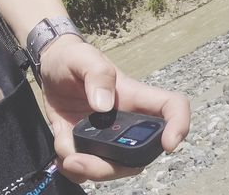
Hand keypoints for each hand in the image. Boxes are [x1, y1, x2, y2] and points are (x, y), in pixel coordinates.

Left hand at [36, 35, 190, 184]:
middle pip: (139, 155)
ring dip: (90, 171)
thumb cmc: (72, 57)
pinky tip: (60, 158)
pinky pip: (87, 169)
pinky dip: (74, 170)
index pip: (172, 108)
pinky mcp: (87, 145)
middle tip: (78, 160)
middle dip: (112, 167)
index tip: (168, 145)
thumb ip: (96, 74)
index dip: (179, 126)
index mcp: (133, 96)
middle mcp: (126, 122)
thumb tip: (103, 106)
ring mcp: (108, 137)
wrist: (49, 66)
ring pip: (113, 168)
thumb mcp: (81, 56)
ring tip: (67, 159)